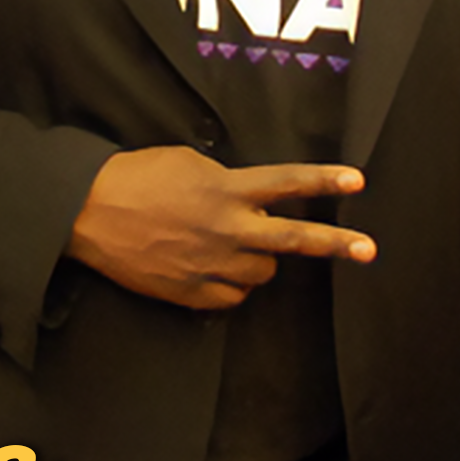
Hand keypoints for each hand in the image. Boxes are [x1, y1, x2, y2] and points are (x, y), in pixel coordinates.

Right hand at [66, 146, 374, 310]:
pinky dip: (230, 284)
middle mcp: (226, 229)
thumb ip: (227, 182)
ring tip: (230, 243)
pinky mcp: (194, 294)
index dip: (324, 181)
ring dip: (257, 259)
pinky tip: (209, 267)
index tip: (357, 180)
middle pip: (292, 241)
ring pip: (262, 273)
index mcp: (225, 189)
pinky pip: (233, 296)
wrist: (90, 212)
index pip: (285, 183)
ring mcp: (212, 266)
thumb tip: (249, 200)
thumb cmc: (137, 177)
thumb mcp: (188, 163)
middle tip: (369, 250)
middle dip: (335, 244)